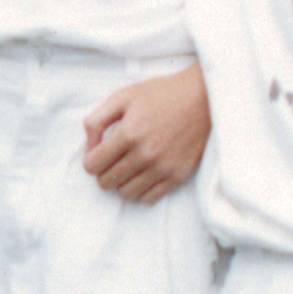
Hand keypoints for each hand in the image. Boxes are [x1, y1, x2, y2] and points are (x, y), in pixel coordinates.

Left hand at [81, 68, 209, 202]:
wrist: (203, 99)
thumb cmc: (161, 94)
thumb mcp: (122, 97)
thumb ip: (96, 121)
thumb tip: (89, 148)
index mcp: (129, 133)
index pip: (93, 165)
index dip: (90, 161)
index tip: (97, 154)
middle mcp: (145, 154)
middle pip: (107, 182)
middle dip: (103, 172)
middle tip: (112, 160)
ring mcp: (163, 167)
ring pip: (126, 194)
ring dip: (120, 183)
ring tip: (127, 168)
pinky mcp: (178, 175)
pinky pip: (149, 198)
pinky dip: (140, 191)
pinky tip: (142, 176)